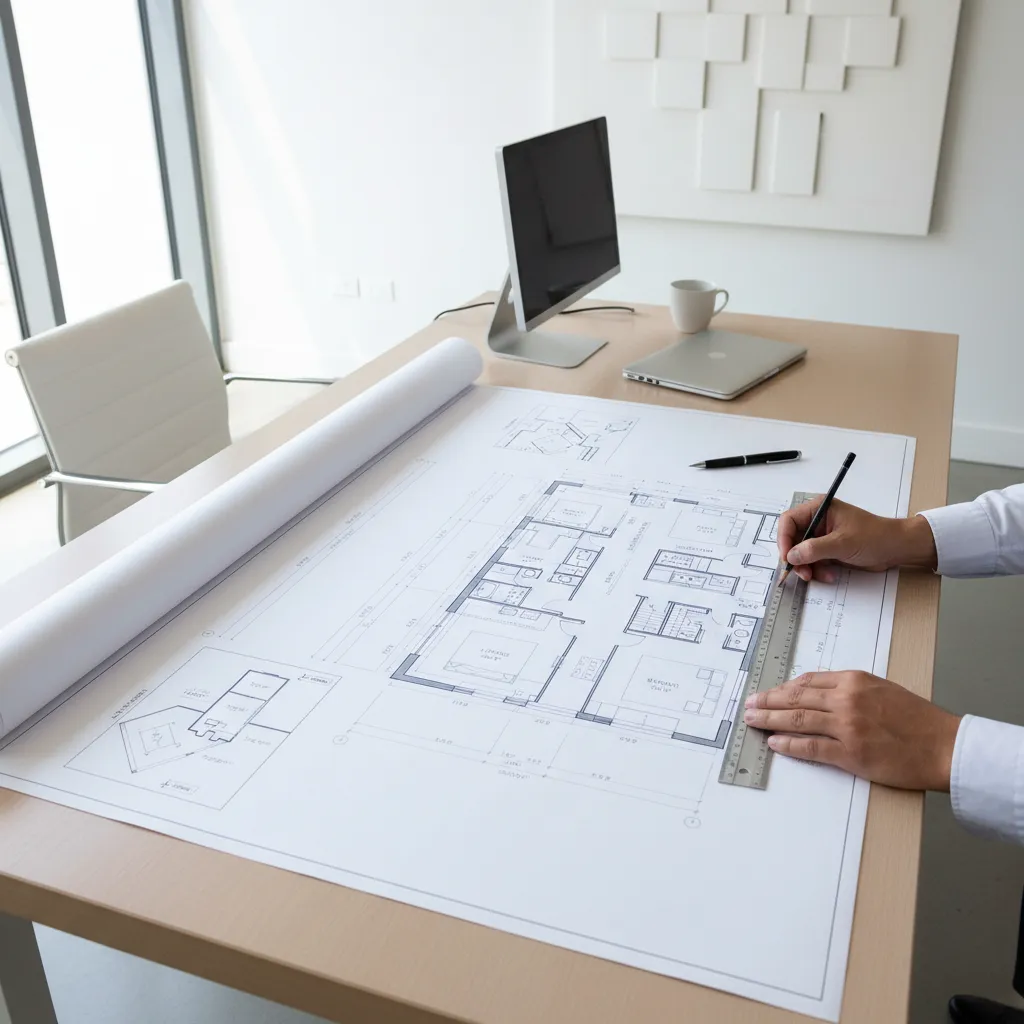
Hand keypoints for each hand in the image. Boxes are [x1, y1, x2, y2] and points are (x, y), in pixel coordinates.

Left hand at [743, 671, 960, 790]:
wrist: (944, 746)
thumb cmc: (917, 720)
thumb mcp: (881, 690)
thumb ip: (849, 689)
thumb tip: (816, 695)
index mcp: (853, 680)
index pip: (807, 681)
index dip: (782, 688)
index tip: (768, 692)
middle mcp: (846, 699)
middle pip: (795, 698)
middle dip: (767, 701)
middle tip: (748, 704)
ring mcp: (846, 726)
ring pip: (797, 720)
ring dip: (770, 720)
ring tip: (752, 721)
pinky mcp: (850, 753)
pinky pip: (810, 747)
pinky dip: (789, 745)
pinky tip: (774, 743)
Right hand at [778, 498, 936, 582]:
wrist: (897, 549)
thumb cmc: (874, 537)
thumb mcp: (843, 543)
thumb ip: (815, 549)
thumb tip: (791, 556)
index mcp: (819, 509)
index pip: (789, 521)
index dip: (784, 539)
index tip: (786, 557)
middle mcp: (817, 521)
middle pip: (792, 539)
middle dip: (796, 558)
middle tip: (801, 572)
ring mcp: (822, 536)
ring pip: (800, 554)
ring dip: (807, 567)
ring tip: (818, 576)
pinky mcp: (827, 550)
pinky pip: (812, 562)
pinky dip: (817, 571)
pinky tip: (830, 575)